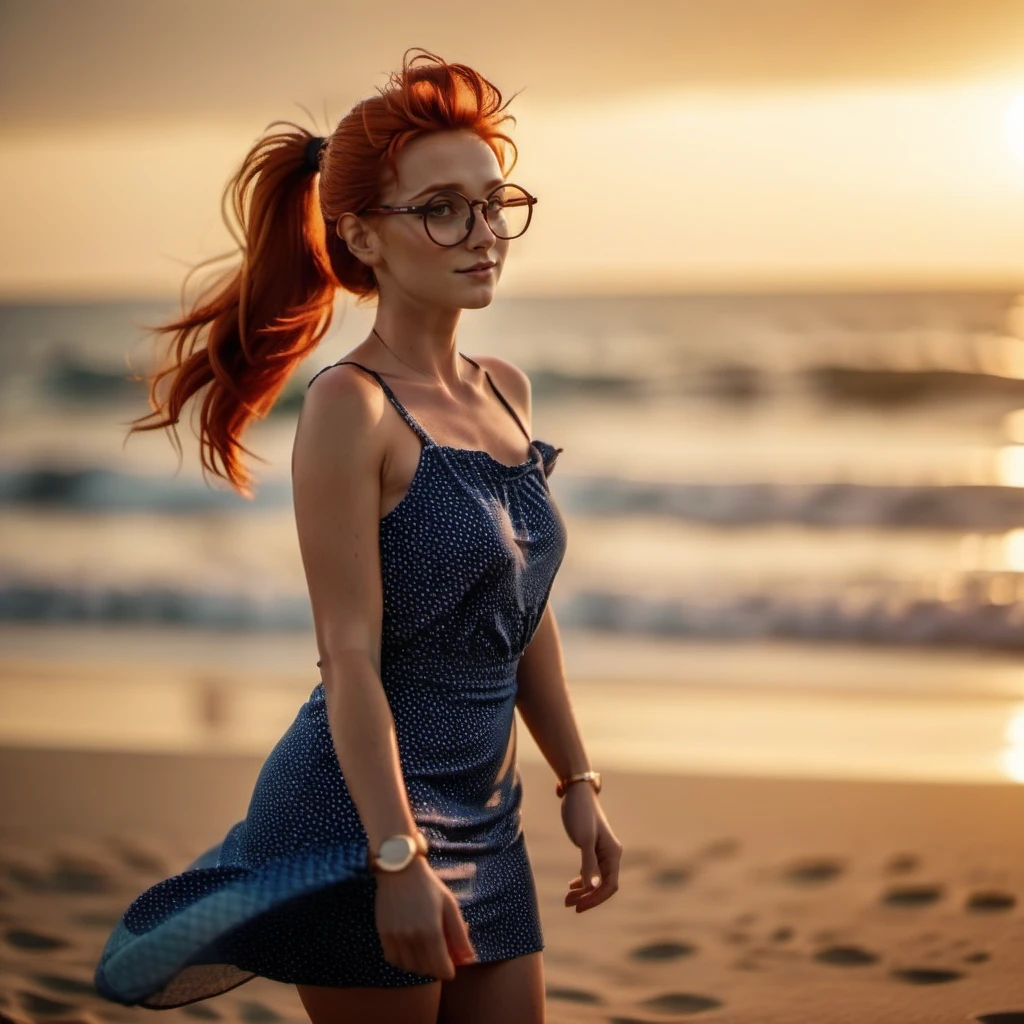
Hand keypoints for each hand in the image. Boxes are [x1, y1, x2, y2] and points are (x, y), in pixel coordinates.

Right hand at [375, 856, 477, 979]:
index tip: (451, 963)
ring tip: (425, 950)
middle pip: (427, 970)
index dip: (449, 970)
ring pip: (410, 967)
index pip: (442, 969)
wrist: (400, 869)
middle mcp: (413, 938)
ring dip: (420, 965)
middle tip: (440, 952)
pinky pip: (393, 959)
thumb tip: (470, 958)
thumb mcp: (450, 905)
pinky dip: (403, 960)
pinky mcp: (383, 934)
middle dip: (436, 966)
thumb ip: (460, 934)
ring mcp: (396, 937)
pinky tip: (410, 948)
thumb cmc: (429, 885)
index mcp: (432, 932)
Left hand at [560, 782, 622, 912]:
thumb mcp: (584, 839)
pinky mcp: (592, 847)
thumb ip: (589, 864)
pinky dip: (583, 880)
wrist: (576, 792)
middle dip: (587, 896)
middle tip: (567, 903)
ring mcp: (602, 851)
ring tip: (566, 898)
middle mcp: (611, 854)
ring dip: (583, 890)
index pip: (609, 886)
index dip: (595, 899)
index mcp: (613, 854)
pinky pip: (591, 870)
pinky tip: (572, 885)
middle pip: (603, 885)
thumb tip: (594, 887)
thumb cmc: (580, 814)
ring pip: (596, 879)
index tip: (578, 907)